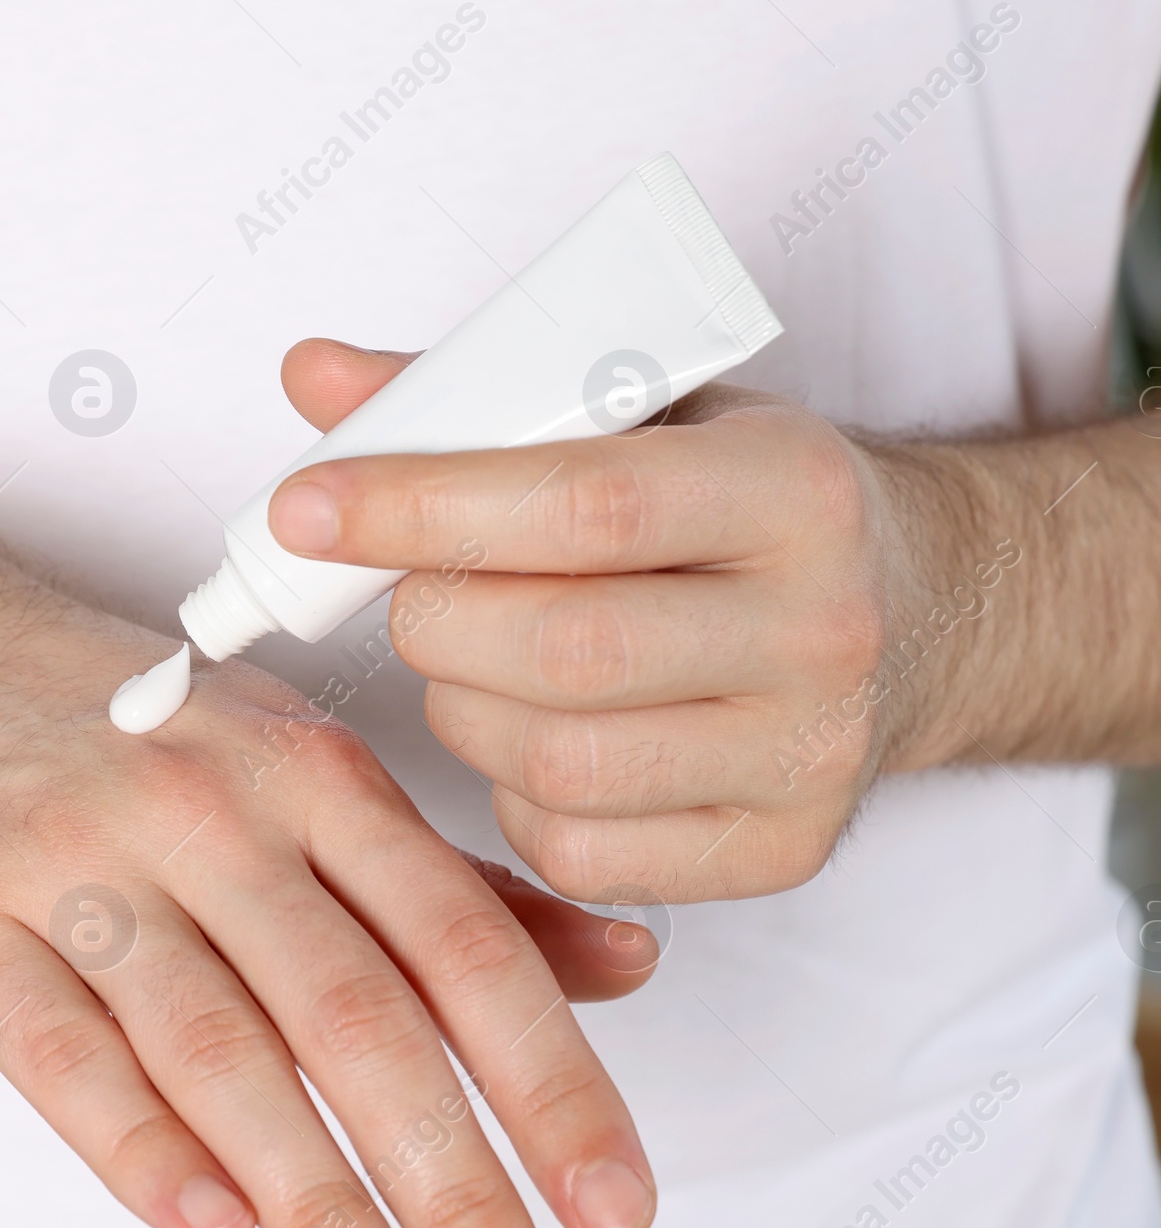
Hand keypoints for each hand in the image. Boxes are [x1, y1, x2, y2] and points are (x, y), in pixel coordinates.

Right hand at [0, 537, 658, 1227]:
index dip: (551, 1081)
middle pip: (355, 1016)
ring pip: (219, 1050)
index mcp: (317, 777)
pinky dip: (139, 1146)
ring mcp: (79, 863)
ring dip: (316, 1203)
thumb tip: (632, 965)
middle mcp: (212, 812)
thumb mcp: (303, 774)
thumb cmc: (136, 739)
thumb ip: (456, 887)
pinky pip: (61, 1050)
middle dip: (452, 1183)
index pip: (463, 943)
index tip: (613, 1211)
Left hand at [271, 340, 958, 904]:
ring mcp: (810, 756)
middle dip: (433, 620)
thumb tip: (317, 376)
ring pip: (557, 764)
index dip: (423, 507)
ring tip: (474, 659)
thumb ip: (485, 392)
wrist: (920, 612)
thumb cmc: (747, 504)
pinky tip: (535, 734)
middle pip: (561, 652)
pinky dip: (514, 795)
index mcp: (795, 488)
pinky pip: (580, 851)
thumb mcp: (651, 411)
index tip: (307, 507)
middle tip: (411, 592)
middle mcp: (823, 629)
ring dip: (463, 711)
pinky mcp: (783, 851)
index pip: (584, 504)